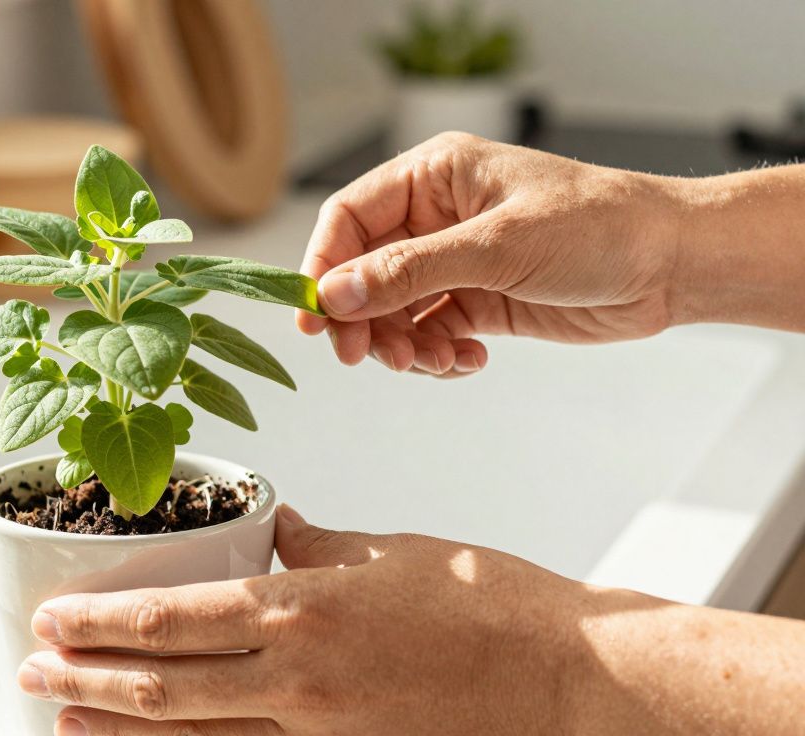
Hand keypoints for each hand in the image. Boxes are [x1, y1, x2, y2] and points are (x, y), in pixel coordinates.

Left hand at [16, 505, 589, 734]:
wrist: (569, 679)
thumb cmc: (486, 604)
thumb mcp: (389, 551)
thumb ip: (317, 545)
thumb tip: (272, 530)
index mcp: (304, 614)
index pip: (175, 622)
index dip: (102, 625)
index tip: (51, 619)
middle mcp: (298, 685)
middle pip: (166, 688)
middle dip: (87, 681)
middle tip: (30, 671)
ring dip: (121, 729)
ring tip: (62, 719)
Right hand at [298, 132, 687, 374]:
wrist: (673, 265)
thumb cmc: (601, 227)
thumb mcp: (498, 246)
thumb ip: (411, 271)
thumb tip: (337, 292)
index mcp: (434, 176)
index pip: (350, 218)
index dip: (323, 266)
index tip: (314, 316)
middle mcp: (436, 217)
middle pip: (364, 272)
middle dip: (363, 318)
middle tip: (366, 357)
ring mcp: (456, 262)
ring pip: (394, 311)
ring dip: (402, 344)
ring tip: (433, 362)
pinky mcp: (478, 301)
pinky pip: (430, 333)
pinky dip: (437, 354)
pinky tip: (468, 360)